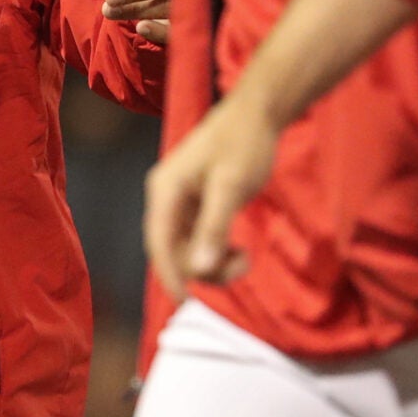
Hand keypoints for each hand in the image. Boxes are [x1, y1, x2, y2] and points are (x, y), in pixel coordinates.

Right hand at [144, 91, 283, 298]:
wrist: (258, 112)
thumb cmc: (244, 143)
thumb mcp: (232, 186)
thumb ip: (214, 227)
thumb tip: (198, 268)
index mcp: (165, 190)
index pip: (158, 244)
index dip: (170, 276)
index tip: (187, 304)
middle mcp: (166, 198)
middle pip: (172, 251)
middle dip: (204, 268)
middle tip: (244, 265)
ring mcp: (180, 202)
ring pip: (187, 250)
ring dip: (214, 263)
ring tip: (246, 258)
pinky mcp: (197, 205)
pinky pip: (198, 241)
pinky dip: (218, 252)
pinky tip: (241, 252)